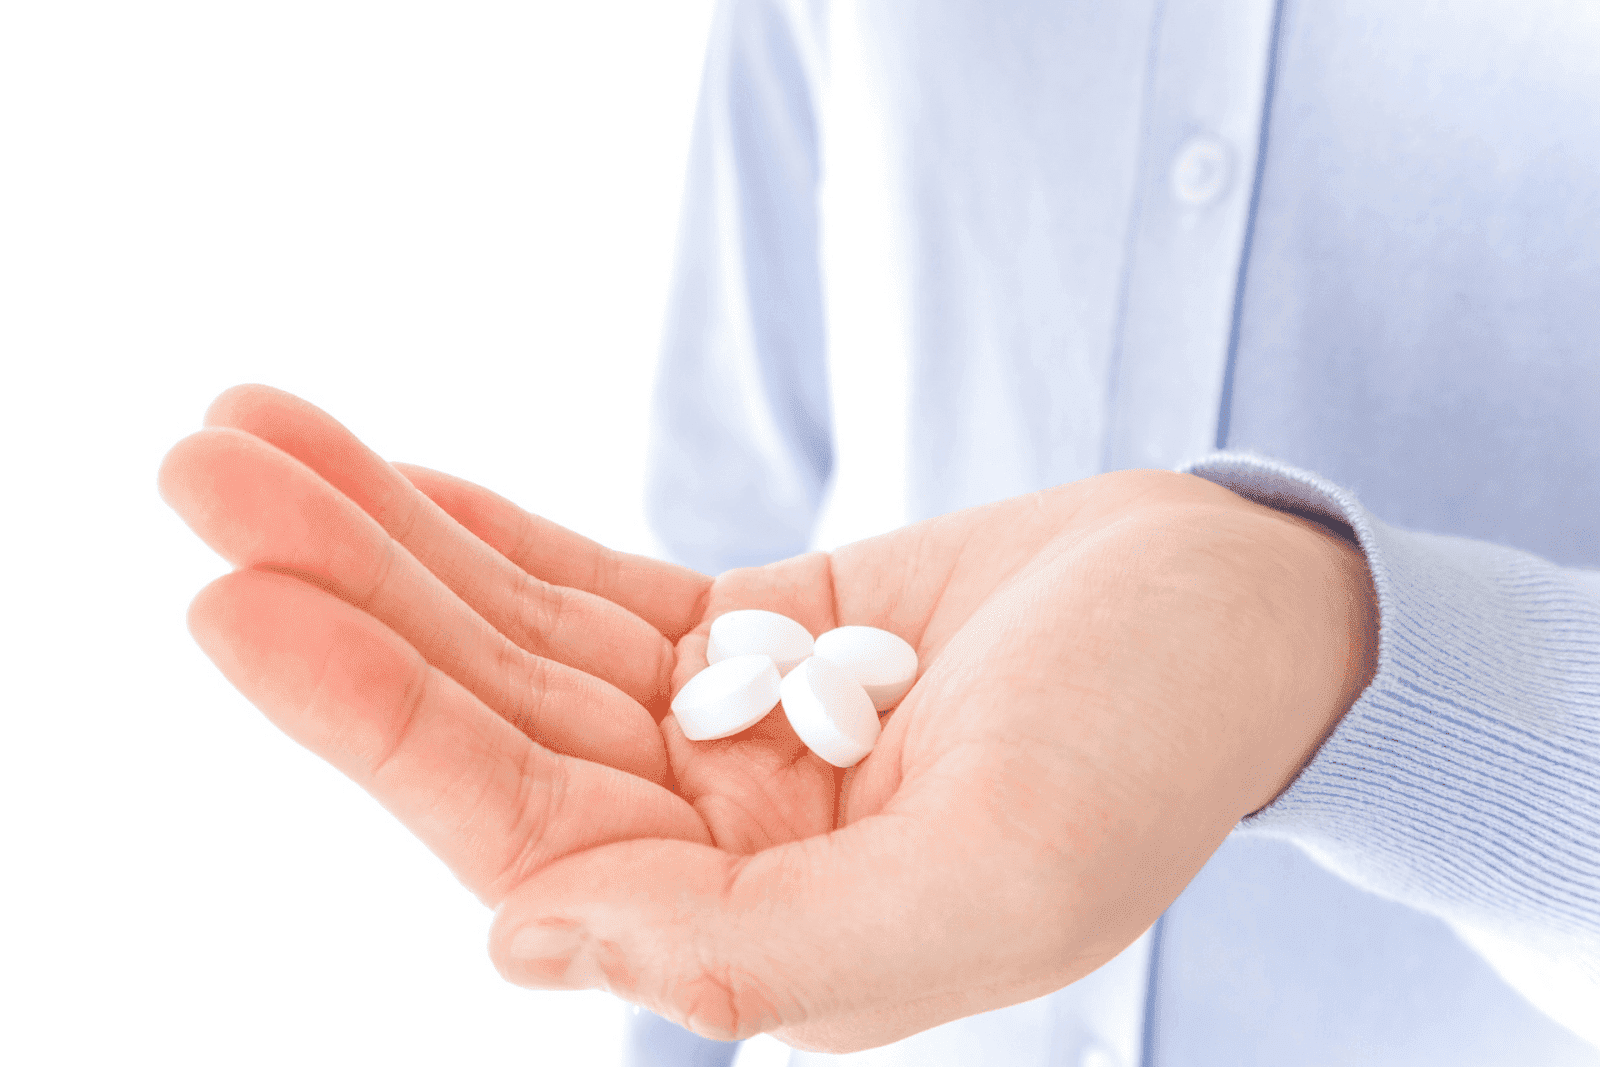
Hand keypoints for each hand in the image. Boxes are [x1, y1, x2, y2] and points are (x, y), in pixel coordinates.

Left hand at [161, 385, 1376, 1052]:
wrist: (1240, 612)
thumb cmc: (1156, 743)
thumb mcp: (1007, 876)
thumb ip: (782, 956)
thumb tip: (531, 946)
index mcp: (763, 932)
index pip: (522, 829)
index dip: (373, 721)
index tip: (236, 598)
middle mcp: (717, 844)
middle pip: (485, 718)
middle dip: (340, 597)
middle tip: (202, 470)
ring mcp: (723, 737)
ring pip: (516, 640)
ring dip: (383, 538)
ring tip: (251, 433)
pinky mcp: (749, 638)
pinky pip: (586, 589)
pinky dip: (483, 532)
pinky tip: (385, 476)